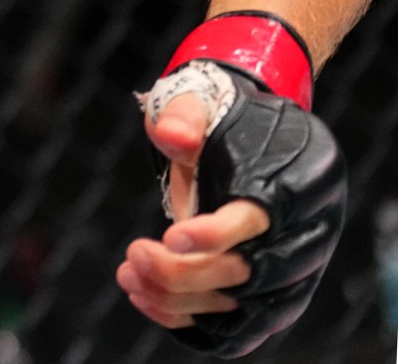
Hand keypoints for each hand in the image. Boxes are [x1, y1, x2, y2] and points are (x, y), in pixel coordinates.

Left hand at [122, 59, 344, 354]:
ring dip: (179, 302)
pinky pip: (239, 329)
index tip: (169, 237)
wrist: (254, 146)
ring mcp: (296, 272)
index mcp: (297, 182)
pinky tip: (145, 299)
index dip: (216, 234)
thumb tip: (171, 136)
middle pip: (249, 273)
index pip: (260, 219)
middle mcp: (308, 234)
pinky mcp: (275, 296)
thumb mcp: (202, 106)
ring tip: (129, 274)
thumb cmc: (225, 126)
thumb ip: (184, 116)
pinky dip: (190, 323)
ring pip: (242, 308)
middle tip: (134, 253)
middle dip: (185, 273)